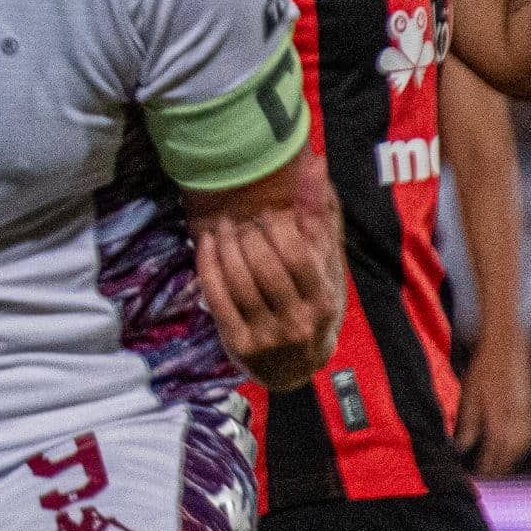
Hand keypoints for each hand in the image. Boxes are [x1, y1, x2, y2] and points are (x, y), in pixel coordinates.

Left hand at [195, 155, 344, 389]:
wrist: (295, 367)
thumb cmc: (312, 302)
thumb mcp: (324, 265)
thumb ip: (318, 216)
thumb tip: (315, 163)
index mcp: (323, 300)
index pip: (296, 254)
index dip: (275, 228)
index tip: (266, 214)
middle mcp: (297, 321)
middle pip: (263, 265)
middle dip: (248, 234)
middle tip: (241, 220)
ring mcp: (266, 336)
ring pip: (237, 279)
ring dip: (224, 244)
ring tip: (222, 226)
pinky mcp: (238, 343)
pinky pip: (216, 295)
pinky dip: (208, 264)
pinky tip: (206, 242)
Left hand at [453, 333, 530, 475]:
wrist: (507, 347)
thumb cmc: (484, 370)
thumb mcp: (469, 396)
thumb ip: (467, 426)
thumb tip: (460, 448)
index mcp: (500, 421)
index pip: (493, 455)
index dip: (485, 469)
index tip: (475, 478)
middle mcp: (517, 423)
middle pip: (509, 456)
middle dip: (498, 469)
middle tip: (485, 477)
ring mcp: (528, 417)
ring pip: (522, 449)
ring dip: (510, 461)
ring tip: (498, 469)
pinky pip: (529, 437)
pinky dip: (520, 448)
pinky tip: (513, 450)